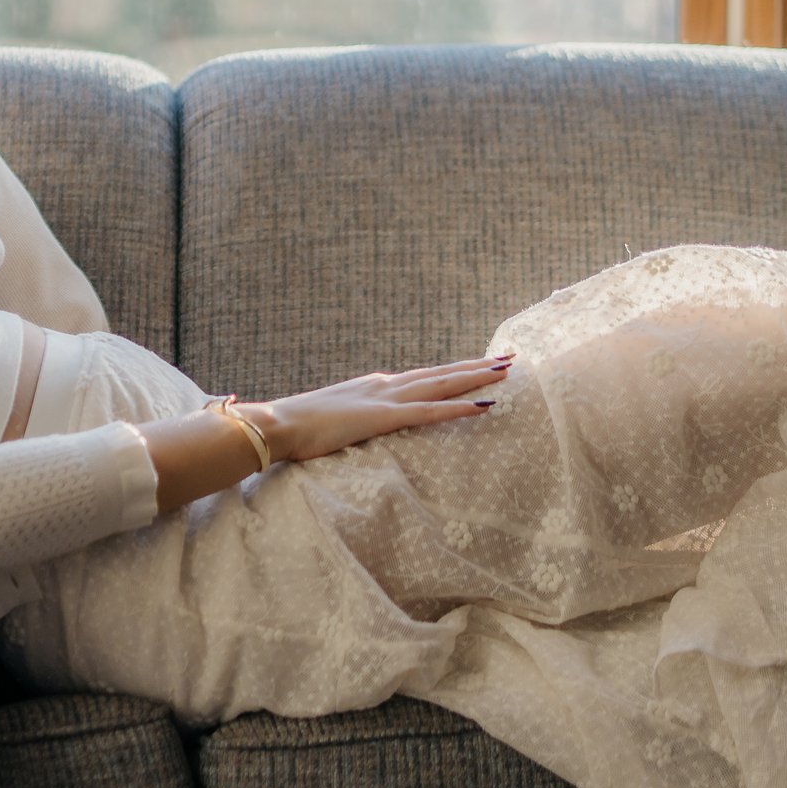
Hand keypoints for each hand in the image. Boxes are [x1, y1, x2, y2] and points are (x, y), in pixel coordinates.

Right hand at [252, 351, 511, 461]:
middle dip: (475, 367)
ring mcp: (385, 398)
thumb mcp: (332, 420)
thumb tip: (358, 428)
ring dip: (475, 378)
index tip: (478, 366)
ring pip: (441, 385)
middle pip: (439, 374)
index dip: (453, 372)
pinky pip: (429, 412)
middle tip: (508, 358)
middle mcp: (384, 385)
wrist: (278, 423)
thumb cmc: (297, 427)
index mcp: (373, 387)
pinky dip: (459, 407)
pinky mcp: (383, 417)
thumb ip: (351, 420)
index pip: (423, 378)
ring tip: (505, 370)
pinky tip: (483, 405)